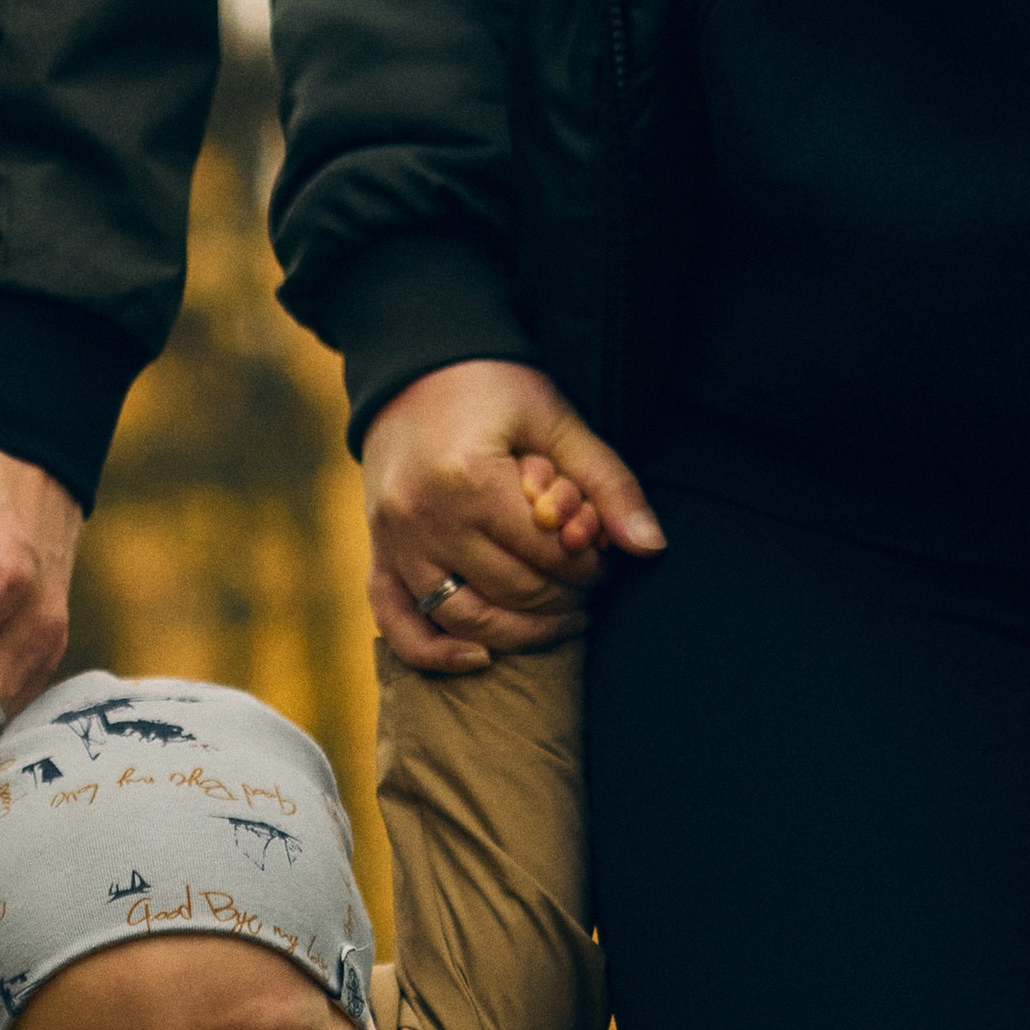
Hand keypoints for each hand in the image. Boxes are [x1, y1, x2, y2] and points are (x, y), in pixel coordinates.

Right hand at [362, 361, 663, 671]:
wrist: (412, 369)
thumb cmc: (492, 388)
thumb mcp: (556, 421)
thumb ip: (607, 483)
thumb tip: (651, 548)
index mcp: (469, 480)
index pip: (547, 555)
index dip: (589, 567)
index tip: (606, 562)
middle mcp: (425, 519)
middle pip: (512, 592)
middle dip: (563, 599)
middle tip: (589, 591)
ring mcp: (395, 544)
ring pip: (466, 620)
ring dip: (521, 634)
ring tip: (559, 621)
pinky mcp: (378, 558)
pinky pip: (401, 627)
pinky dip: (438, 655)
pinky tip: (482, 660)